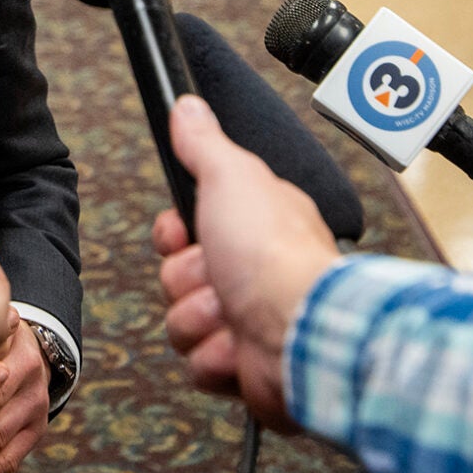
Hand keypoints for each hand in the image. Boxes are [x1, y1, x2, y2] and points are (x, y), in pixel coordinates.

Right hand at [148, 95, 341, 433]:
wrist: (298, 334)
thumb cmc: (274, 256)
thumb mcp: (231, 178)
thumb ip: (204, 145)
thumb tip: (188, 107)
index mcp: (254, 225)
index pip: (186, 229)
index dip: (174, 233)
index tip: (181, 233)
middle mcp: (253, 272)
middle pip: (177, 276)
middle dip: (188, 279)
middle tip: (218, 273)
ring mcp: (249, 320)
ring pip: (184, 321)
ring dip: (201, 318)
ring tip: (234, 312)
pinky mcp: (245, 365)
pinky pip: (200, 364)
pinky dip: (216, 357)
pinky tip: (240, 346)